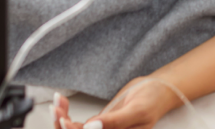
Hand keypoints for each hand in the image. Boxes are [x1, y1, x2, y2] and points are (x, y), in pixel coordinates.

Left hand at [52, 78, 177, 128]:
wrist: (157, 90)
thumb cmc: (153, 101)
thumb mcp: (137, 111)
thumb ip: (114, 122)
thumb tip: (90, 127)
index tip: (64, 120)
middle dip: (62, 125)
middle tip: (57, 108)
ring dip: (61, 119)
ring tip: (58, 102)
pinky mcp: (97, 124)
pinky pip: (76, 124)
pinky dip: (66, 113)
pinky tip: (62, 101)